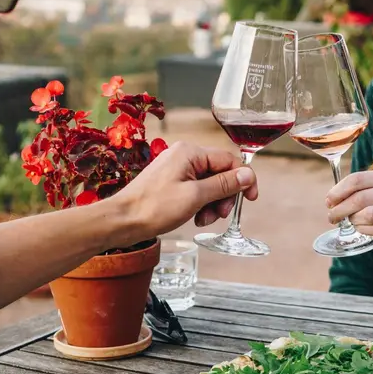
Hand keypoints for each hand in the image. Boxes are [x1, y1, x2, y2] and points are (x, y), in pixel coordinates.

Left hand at [114, 141, 258, 243]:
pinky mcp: (170, 182)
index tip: (250, 200)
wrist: (122, 221)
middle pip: (219, 172)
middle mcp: (183, 155)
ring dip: (212, 203)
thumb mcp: (196, 196)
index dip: (243, 180)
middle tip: (220, 215)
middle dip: (224, 196)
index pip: (229, 160)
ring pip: (208, 183)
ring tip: (203, 220)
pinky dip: (200, 204)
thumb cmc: (154, 208)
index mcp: (190, 152)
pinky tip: (194, 217)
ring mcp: (176, 168)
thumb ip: (224, 184)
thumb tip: (248, 175)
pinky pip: (195, 189)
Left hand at [325, 168, 372, 247]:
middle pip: (361, 199)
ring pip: (369, 215)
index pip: (357, 179)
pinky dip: (365, 230)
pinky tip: (361, 229)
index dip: (338, 191)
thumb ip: (359, 188)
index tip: (329, 201)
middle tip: (333, 217)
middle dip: (341, 209)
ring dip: (354, 221)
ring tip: (351, 222)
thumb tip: (331, 199)